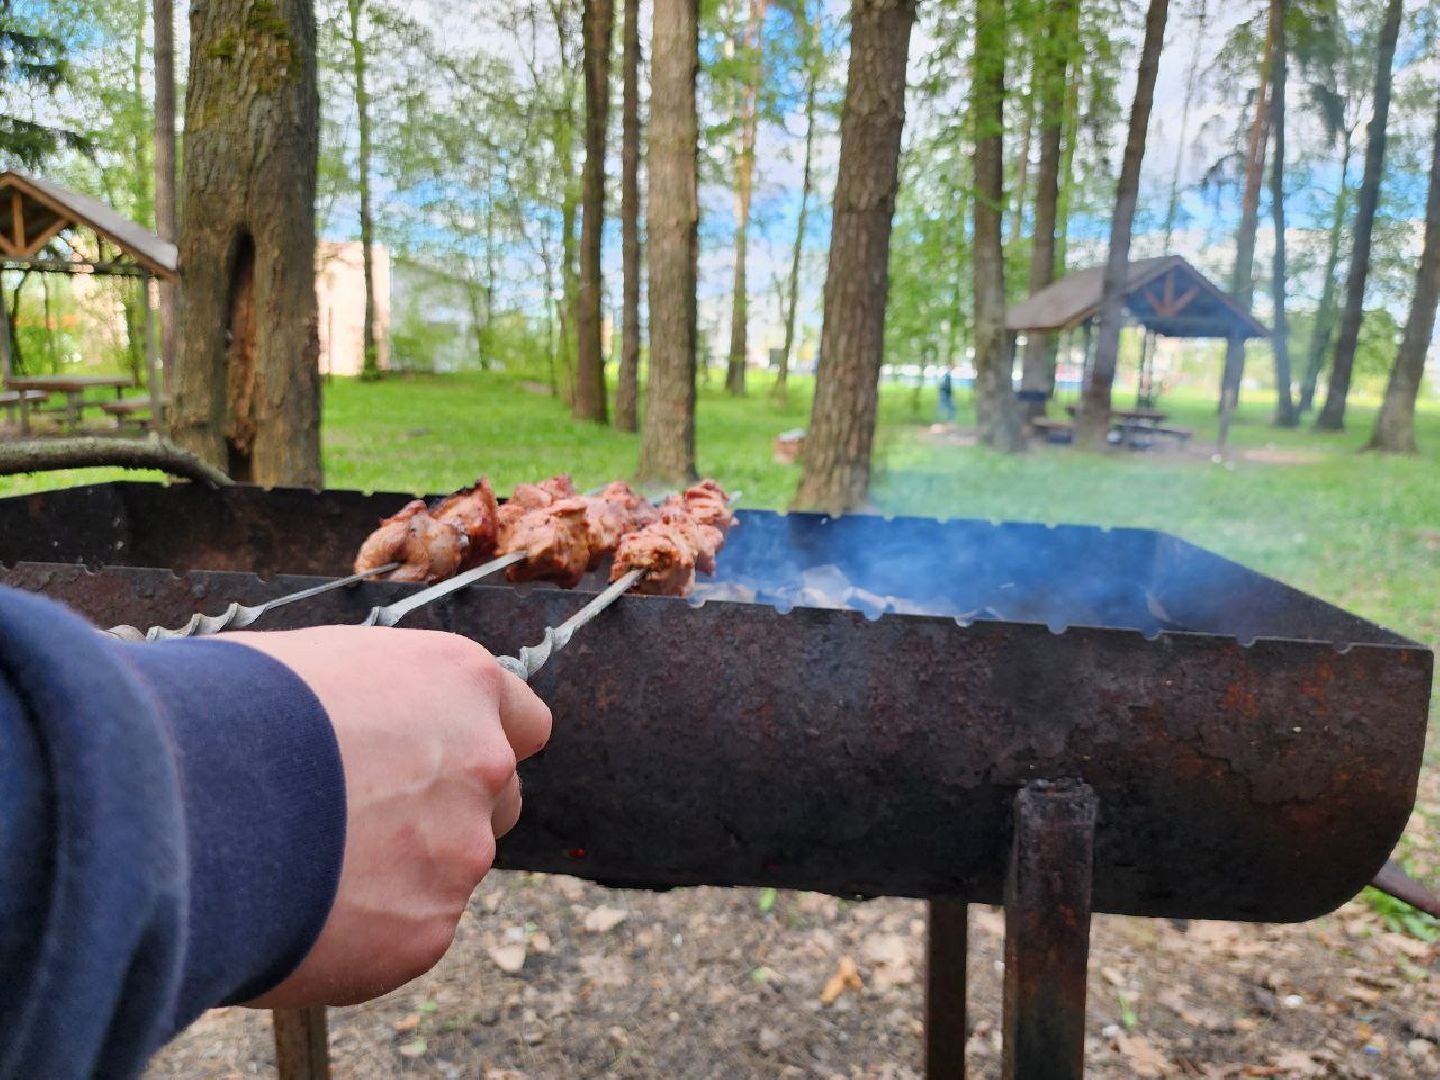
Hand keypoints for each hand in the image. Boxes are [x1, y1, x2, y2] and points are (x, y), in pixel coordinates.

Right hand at [223, 626, 551, 1006]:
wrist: (185, 796)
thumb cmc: (230, 709)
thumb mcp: (314, 665)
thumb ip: (372, 701)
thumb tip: (355, 722)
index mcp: (461, 683)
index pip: (524, 722)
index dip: (481, 742)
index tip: (441, 759)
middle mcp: (482, 762)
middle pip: (497, 800)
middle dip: (449, 812)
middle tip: (366, 821)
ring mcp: (461, 850)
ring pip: (448, 871)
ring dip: (400, 873)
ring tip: (307, 866)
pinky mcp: (426, 931)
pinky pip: (407, 935)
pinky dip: (364, 932)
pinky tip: (301, 911)